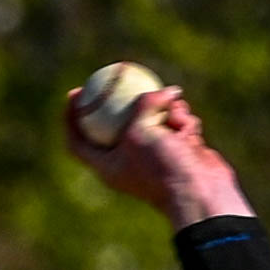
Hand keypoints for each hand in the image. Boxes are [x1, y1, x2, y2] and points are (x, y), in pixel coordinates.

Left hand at [65, 87, 255, 230]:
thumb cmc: (162, 168)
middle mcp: (128, 162)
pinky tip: (189, 128)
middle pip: (115, 125)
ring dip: (165, 108)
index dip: (71, 119)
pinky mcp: (177, 151)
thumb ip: (143, 104)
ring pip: (153, 117)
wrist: (198, 193)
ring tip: (175, 112)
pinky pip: (176, 124)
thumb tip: (164, 93)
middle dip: (121, 101)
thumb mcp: (140, 130)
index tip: (75, 94)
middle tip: (115, 76)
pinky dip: (183, 121)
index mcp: (108, 166)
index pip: (78, 143)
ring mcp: (154, 156)